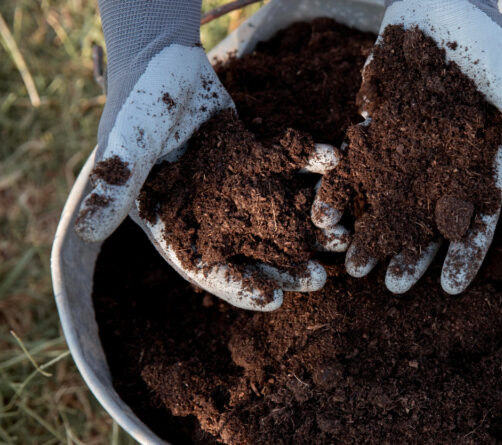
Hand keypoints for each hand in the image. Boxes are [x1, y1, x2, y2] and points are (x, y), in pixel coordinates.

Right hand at [74, 0, 342, 309]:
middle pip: (251, 249)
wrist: (162, 59)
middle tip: (320, 279)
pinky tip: (336, 167)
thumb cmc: (136, 104)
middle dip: (286, 266)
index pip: (206, 267)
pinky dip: (312, 167)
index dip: (238, 286)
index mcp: (175, 221)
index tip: (273, 301)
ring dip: (309, 226)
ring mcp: (237, 186)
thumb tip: (86, 232)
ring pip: (277, 214)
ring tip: (341, 238)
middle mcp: (210, 211)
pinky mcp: (258, 156)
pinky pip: (290, 167)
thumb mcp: (126, 146)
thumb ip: (116, 185)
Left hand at [312, 0, 501, 293]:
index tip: (451, 287)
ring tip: (354, 266)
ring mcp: (407, 148)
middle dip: (411, 254)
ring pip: (389, 202)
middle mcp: (442, 164)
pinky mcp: (376, 128)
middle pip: (428, 220)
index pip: (477, 217)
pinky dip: (343, 190)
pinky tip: (326, 216)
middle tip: (391, 287)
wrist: (442, 5)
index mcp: (479, 163)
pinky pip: (356, 166)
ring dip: (374, 233)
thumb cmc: (485, 43)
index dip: (466, 253)